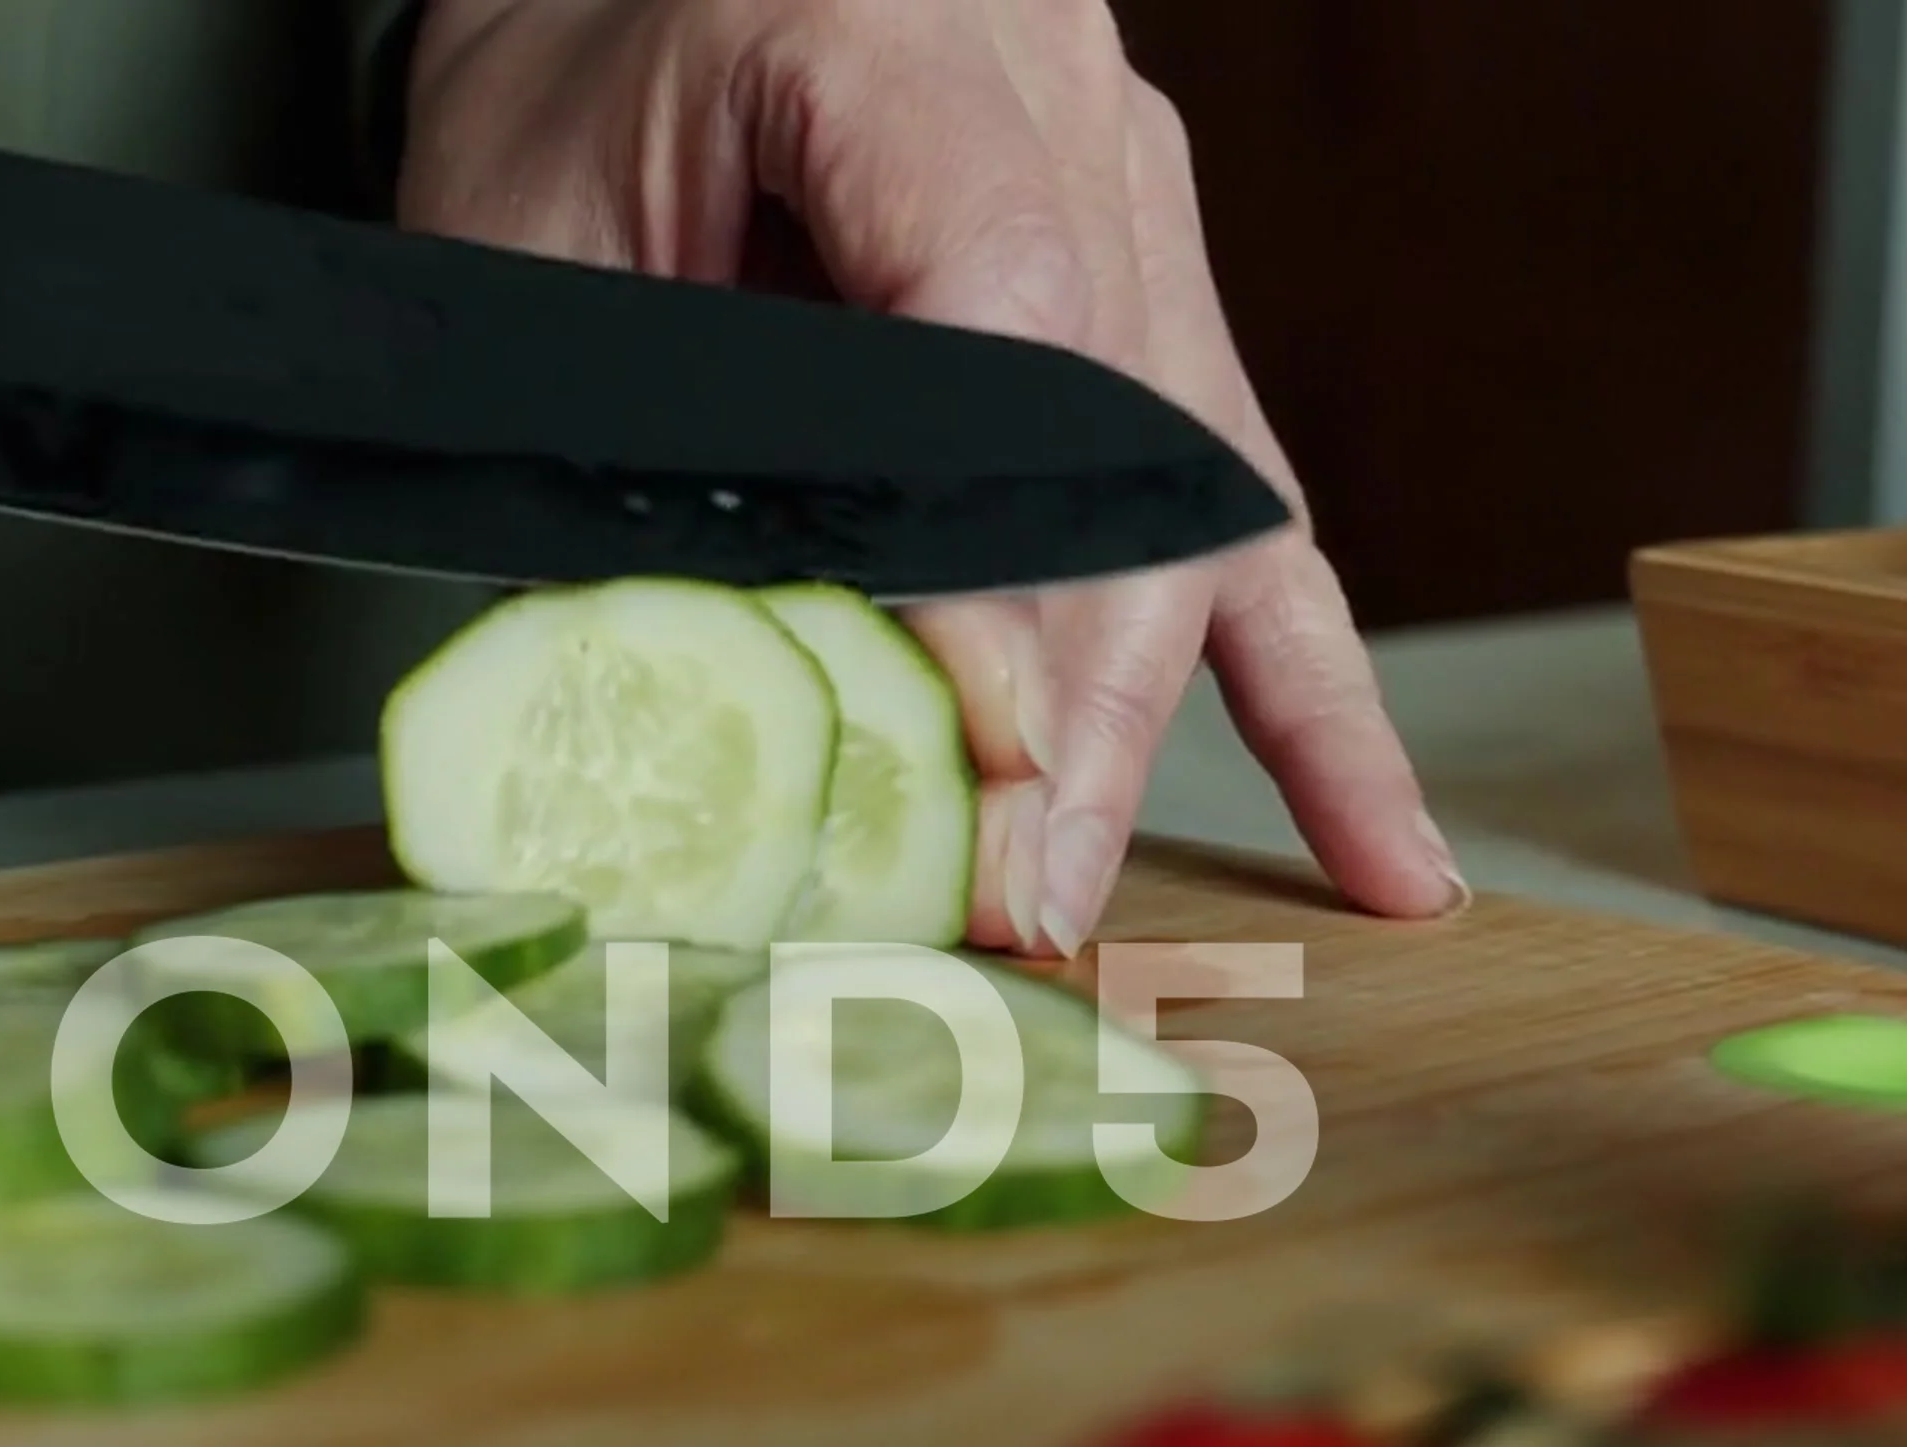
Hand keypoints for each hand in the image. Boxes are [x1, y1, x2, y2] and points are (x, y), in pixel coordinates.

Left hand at [395, 0, 1465, 952]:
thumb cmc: (548, 80)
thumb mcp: (527, 241)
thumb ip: (645, 434)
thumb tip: (778, 712)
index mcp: (896, 30)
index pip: (1006, 325)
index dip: (999, 563)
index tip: (974, 748)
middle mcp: (1060, 92)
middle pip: (1119, 441)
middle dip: (1071, 705)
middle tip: (1009, 899)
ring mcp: (1133, 186)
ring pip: (1185, 496)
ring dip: (1142, 722)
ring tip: (1088, 898)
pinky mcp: (1150, 279)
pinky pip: (1243, 504)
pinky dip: (1305, 692)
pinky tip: (1379, 852)